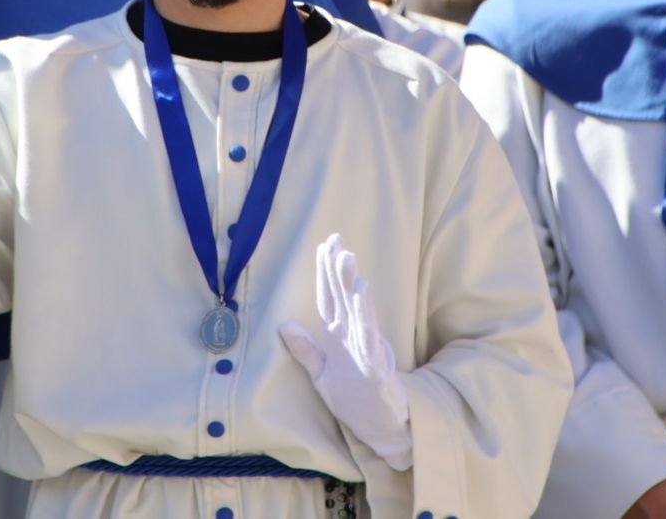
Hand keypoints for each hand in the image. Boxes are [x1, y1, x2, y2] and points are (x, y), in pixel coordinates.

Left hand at [278, 234, 411, 470]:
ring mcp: (365, 350)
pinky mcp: (375, 367)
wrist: (381, 428)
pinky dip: (365, 315)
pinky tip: (363, 295)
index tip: (323, 246)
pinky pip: (368, 337)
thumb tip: (283, 324)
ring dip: (351, 285)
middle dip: (338, 268)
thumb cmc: (354, 399)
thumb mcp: (321, 375)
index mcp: (338, 337)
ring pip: (357, 311)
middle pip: (343, 297)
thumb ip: (306, 350)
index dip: (325, 273)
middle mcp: (352, 337)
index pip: (329, 298)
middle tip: (336, 238)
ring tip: (348, 258)